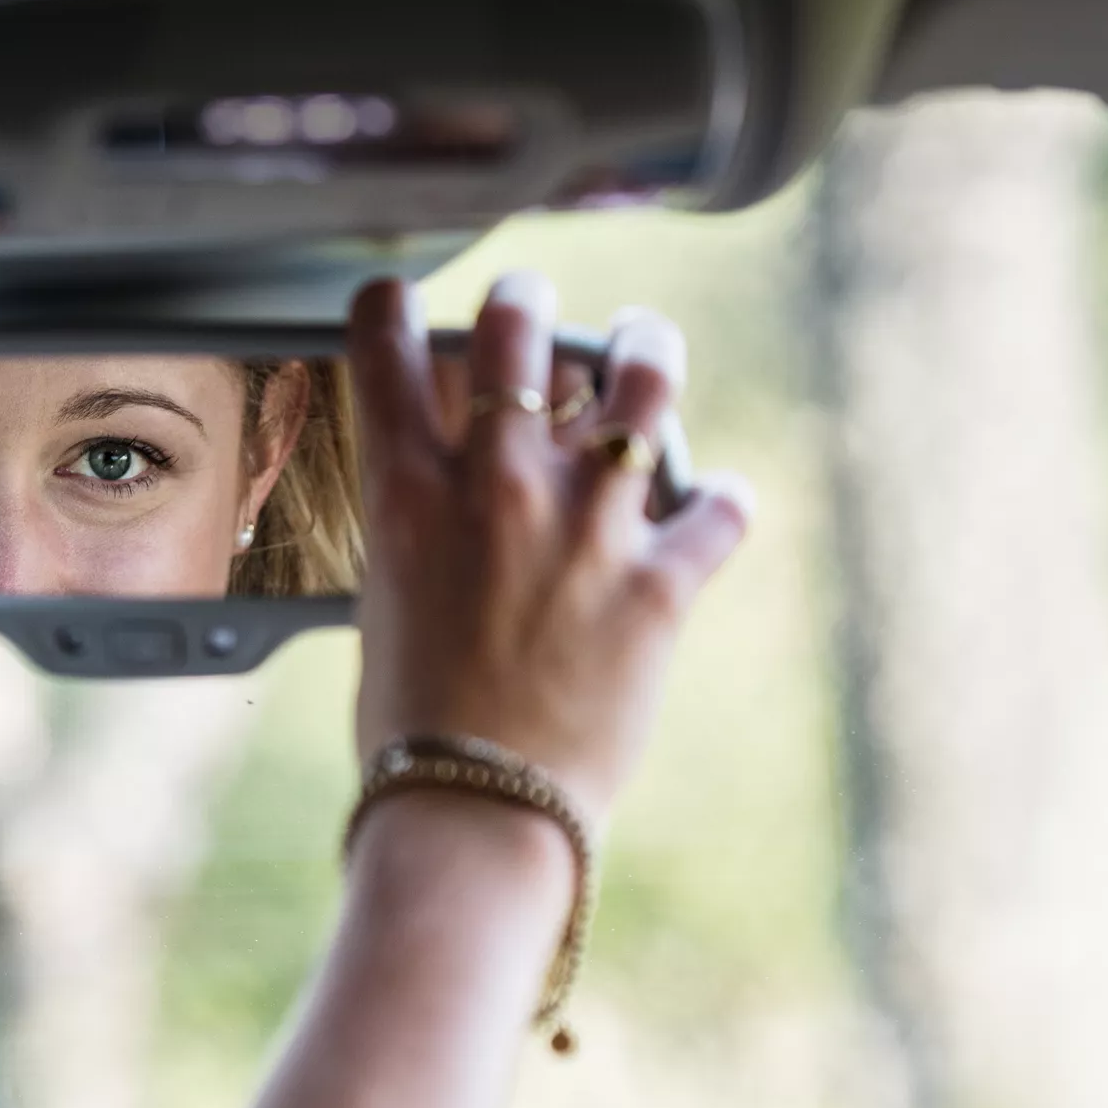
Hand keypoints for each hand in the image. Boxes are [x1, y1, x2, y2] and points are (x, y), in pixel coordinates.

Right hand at [346, 272, 753, 828]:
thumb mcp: (389, 600)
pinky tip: (718, 505)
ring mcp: (588, 526)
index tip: (399, 299)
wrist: (473, 808)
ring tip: (642, 349)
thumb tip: (446, 497)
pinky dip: (723, 502)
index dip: (391, 305)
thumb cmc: (412, 727)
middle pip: (519, 327)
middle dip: (527, 301)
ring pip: (642, 381)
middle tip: (533, 308)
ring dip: (644, 352)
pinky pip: (720, 507)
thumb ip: (420, 528)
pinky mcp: (660, 583)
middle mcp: (500, 484)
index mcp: (409, 492)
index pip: (384, 344)